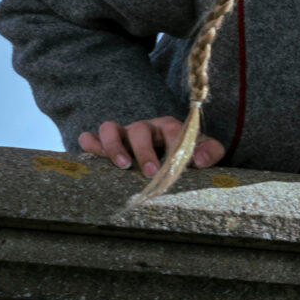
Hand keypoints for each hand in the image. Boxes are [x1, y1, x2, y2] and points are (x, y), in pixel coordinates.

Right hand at [80, 118, 223, 177]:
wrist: (170, 155)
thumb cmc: (187, 153)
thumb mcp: (205, 151)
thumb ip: (210, 152)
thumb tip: (198, 161)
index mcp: (169, 127)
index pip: (171, 129)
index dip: (174, 144)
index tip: (178, 166)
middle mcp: (144, 128)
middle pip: (139, 130)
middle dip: (144, 151)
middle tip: (150, 172)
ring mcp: (123, 134)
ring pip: (110, 128)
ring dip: (114, 146)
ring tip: (122, 165)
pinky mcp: (105, 144)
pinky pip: (90, 137)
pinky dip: (90, 144)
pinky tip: (94, 157)